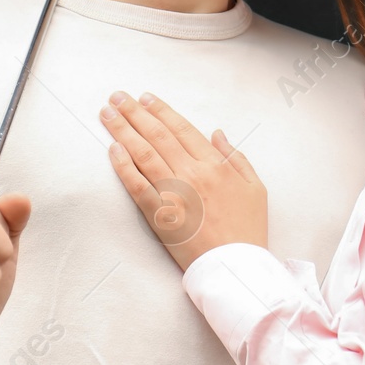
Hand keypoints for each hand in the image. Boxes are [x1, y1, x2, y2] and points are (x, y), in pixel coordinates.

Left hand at [100, 91, 266, 271]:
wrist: (236, 267)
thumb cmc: (248, 229)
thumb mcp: (256, 188)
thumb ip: (237, 157)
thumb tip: (216, 133)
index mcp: (216, 165)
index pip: (182, 129)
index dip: (161, 111)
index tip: (145, 98)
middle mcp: (193, 174)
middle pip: (158, 135)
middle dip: (135, 113)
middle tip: (117, 97)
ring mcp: (174, 194)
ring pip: (144, 154)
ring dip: (123, 131)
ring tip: (107, 114)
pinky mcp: (160, 216)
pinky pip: (137, 186)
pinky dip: (123, 166)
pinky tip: (112, 149)